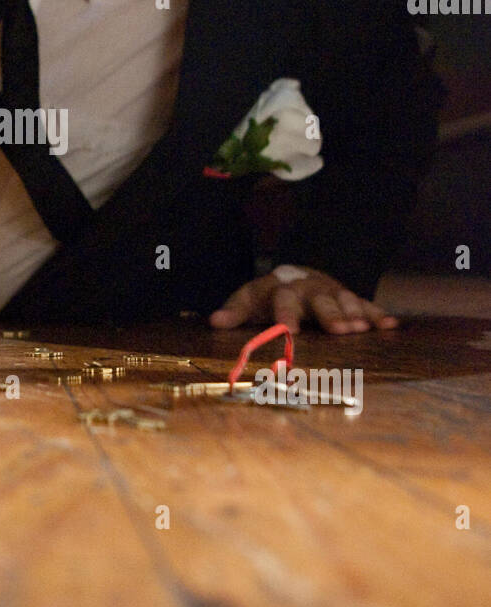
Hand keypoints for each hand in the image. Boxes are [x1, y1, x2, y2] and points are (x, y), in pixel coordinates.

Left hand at [209, 266, 399, 333]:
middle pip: (319, 300)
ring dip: (355, 314)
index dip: (285, 315)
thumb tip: (214, 321)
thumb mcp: (250, 299)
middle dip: (331, 315)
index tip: (290, 331)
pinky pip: (366, 304)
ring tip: (365, 329)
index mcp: (282, 289)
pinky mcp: (350, 297)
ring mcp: (332, 291)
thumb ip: (236, 310)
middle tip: (341, 330)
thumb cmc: (270, 296)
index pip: (282, 300)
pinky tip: (392, 326)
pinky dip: (378, 314)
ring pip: (345, 301)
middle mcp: (309, 288)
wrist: (298, 275)